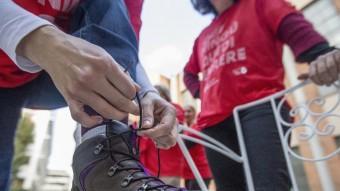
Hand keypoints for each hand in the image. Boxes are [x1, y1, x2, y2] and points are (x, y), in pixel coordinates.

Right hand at [17, 26, 139, 126]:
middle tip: (135, 111)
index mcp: (104, 64)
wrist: (54, 48)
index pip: (127, 88)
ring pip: (105, 110)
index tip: (133, 96)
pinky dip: (91, 122)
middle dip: (130, 108)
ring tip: (123, 115)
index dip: (133, 95)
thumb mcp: (104, 55)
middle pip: (119, 101)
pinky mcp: (68, 97)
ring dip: (117, 116)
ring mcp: (79, 89)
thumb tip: (137, 89)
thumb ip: (121, 73)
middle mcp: (92, 77)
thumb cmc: (81, 50)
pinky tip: (99, 119)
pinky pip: (80, 117)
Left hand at [138, 91, 176, 148]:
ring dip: (156, 140)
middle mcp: (174, 122)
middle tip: (144, 132)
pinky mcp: (169, 134)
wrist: (152, 101)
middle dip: (156, 137)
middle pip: (171, 138)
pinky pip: (166, 144)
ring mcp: (172, 129)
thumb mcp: (146, 103)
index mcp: (171, 112)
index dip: (153, 132)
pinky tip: (151, 135)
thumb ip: (146, 114)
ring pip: (169, 143)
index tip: (140, 132)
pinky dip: (158, 143)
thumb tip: (146, 126)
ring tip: (147, 132)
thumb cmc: (150, 100)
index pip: (166, 128)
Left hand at [298, 49, 339, 85]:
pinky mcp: (337, 53)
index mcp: (314, 64)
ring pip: (330, 67)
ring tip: (335, 78)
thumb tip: (298, 77)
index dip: (317, 81)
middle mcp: (320, 59)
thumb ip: (310, 75)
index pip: (312, 75)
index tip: (322, 84)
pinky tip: (339, 71)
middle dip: (326, 79)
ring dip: (334, 75)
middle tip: (329, 83)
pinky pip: (337, 62)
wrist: (338, 59)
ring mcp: (329, 55)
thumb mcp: (318, 72)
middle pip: (321, 71)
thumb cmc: (328, 69)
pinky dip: (338, 69)